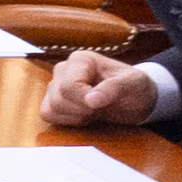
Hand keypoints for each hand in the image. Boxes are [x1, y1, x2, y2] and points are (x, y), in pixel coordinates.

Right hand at [40, 51, 163, 128]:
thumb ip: (113, 89)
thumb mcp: (132, 85)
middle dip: (81, 110)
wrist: (134, 100)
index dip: (84, 101)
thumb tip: (91, 100)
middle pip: (58, 98)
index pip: (68, 86)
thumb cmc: (134, 88)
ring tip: (94, 111)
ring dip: (75, 116)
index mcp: (80, 59)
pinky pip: (48, 115)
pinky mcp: (52, 100)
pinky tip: (83, 116)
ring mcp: (55, 85)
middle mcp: (63, 69)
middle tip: (100, 107)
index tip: (102, 103)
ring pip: (50, 108)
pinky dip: (66, 121)